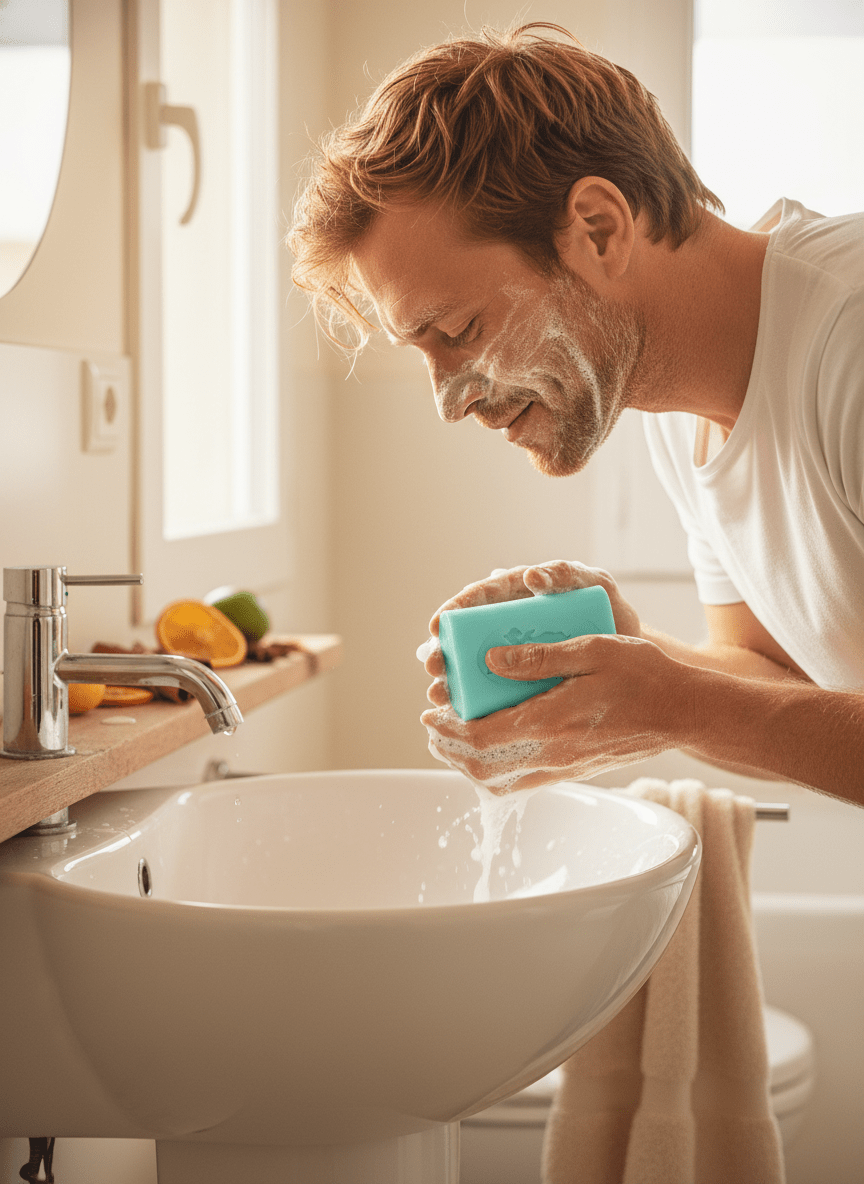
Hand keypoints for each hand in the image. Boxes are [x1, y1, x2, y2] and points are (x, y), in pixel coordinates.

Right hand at [418, 561, 642, 716]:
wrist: (633, 653)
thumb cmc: (609, 610)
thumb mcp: (593, 584)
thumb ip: (566, 574)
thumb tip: (531, 575)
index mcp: (518, 596)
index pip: (478, 599)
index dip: (454, 611)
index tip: (438, 625)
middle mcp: (508, 626)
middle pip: (466, 638)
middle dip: (444, 653)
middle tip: (434, 666)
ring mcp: (514, 657)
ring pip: (473, 669)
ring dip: (452, 682)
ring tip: (439, 695)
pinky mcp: (523, 684)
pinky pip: (493, 694)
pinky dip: (475, 705)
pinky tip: (462, 718)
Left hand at [420, 632, 690, 792]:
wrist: (682, 712)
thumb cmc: (642, 674)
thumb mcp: (592, 649)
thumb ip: (539, 656)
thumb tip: (491, 659)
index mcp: (552, 722)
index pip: (480, 736)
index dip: (448, 727)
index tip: (432, 709)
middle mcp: (553, 754)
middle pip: (481, 766)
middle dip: (448, 747)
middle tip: (433, 724)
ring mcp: (563, 768)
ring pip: (498, 783)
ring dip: (466, 764)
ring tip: (451, 739)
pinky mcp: (572, 772)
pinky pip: (522, 784)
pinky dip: (494, 774)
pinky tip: (488, 752)